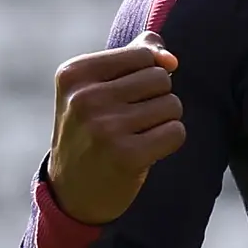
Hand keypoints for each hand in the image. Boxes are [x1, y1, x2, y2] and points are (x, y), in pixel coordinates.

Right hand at [45, 43, 185, 225]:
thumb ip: (134, 57)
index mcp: (74, 73)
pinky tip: (147, 151)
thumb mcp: (97, 88)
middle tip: (131, 120)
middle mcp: (85, 98)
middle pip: (160, 78)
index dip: (145, 75)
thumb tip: (170, 58)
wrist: (72, 193)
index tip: (121, 97)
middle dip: (157, 97)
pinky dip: (168, 141)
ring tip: (137, 135)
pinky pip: (175, 132)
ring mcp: (104, 128)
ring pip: (172, 104)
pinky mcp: (126, 156)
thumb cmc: (92, 131)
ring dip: (163, 120)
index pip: (142, 54)